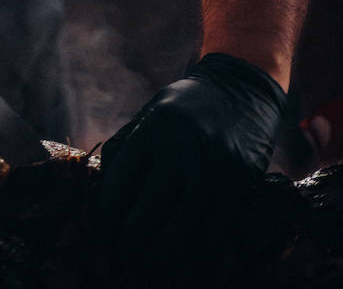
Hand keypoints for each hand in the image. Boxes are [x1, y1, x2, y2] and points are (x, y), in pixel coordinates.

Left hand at [98, 53, 286, 270]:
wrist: (241, 86)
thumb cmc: (186, 105)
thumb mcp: (150, 113)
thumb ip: (126, 148)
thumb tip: (101, 193)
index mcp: (151, 132)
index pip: (117, 190)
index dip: (105, 220)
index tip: (103, 232)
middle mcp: (180, 151)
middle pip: (143, 220)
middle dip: (129, 243)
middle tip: (125, 250)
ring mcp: (212, 170)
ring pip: (179, 235)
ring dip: (161, 254)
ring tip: (152, 256)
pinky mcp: (240, 184)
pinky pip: (213, 232)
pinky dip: (195, 248)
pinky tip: (184, 249)